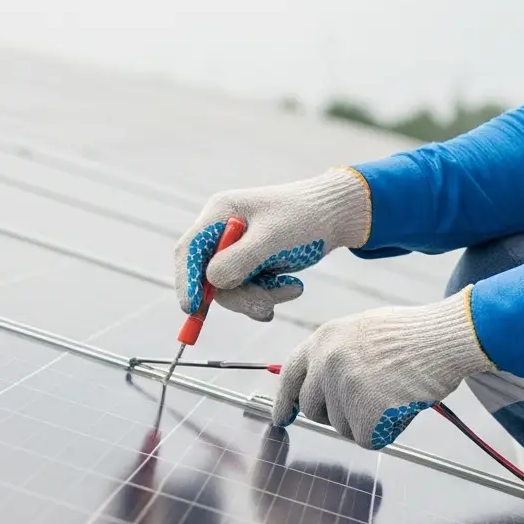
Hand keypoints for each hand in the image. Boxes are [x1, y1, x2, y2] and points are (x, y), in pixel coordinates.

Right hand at [175, 168, 373, 321]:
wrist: (337, 215)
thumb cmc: (305, 218)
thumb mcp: (273, 238)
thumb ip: (240, 260)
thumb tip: (212, 283)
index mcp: (221, 214)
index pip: (189, 251)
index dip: (186, 281)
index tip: (191, 308)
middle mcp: (224, 232)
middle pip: (210, 277)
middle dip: (239, 295)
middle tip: (266, 306)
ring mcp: (238, 249)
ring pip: (232, 289)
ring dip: (261, 297)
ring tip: (293, 288)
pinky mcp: (254, 264)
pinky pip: (250, 291)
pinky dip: (270, 295)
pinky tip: (293, 287)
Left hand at [273, 294, 495, 449]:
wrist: (444, 338)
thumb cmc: (414, 334)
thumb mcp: (363, 330)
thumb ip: (336, 354)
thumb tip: (320, 385)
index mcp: (324, 338)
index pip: (291, 375)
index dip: (284, 400)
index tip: (282, 418)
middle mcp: (326, 362)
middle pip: (313, 409)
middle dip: (335, 414)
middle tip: (366, 404)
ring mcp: (343, 387)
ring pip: (341, 427)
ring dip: (365, 421)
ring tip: (392, 394)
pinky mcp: (363, 411)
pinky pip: (365, 438)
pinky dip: (384, 431)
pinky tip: (400, 407)